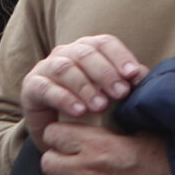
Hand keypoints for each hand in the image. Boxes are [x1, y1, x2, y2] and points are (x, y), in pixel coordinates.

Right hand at [21, 33, 147, 146]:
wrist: (58, 131)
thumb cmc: (89, 107)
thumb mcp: (110, 95)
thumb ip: (126, 83)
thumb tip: (143, 78)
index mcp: (88, 49)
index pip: (105, 43)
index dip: (120, 56)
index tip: (134, 75)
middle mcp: (66, 52)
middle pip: (86, 54)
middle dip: (106, 74)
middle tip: (121, 94)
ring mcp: (46, 67)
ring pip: (66, 69)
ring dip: (86, 87)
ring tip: (101, 106)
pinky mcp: (31, 86)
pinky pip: (46, 88)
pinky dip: (64, 99)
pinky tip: (79, 112)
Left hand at [35, 120, 174, 174]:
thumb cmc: (170, 164)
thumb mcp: (145, 133)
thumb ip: (117, 125)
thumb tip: (102, 113)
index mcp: (101, 146)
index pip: (55, 135)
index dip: (59, 134)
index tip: (64, 138)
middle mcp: (91, 172)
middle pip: (48, 161)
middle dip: (56, 157)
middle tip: (67, 158)